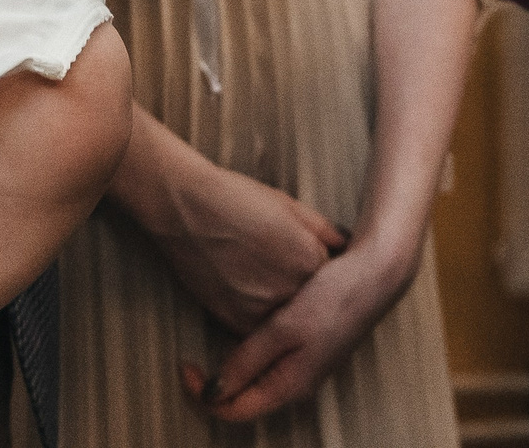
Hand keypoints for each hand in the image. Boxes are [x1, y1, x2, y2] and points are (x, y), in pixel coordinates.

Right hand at [139, 150, 344, 334]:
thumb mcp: (288, 205)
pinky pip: (256, 329)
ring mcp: (261, 308)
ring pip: (282, 318)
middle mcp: (290, 289)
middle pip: (307, 301)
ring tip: (254, 274)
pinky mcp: (234, 320)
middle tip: (274, 267)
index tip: (302, 260)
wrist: (185, 208)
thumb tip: (344, 245)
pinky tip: (243, 286)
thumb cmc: (235, 198)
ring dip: (276, 305)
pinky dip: (254, 314)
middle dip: (299, 289)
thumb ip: (323, 230)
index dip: (315, 268)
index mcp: (310, 259)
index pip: (330, 278)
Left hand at [187, 241, 418, 423]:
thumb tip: (212, 394)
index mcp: (290, 386)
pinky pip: (267, 365)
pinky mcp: (306, 351)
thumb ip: (247, 360)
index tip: (184, 364)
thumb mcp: (283, 328)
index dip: (201, 395)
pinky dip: (245, 356)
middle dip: (211, 385)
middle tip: (189, 358)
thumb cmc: (333, 297)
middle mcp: (296, 385)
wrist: (376, 273)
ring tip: (207, 345)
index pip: (233, 411)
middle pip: (242, 402)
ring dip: (228, 370)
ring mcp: (302, 368)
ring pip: (253, 383)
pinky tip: (238, 331)